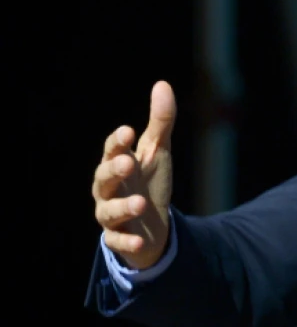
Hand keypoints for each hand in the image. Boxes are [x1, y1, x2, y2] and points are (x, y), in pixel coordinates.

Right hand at [92, 81, 175, 269]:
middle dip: (114, 170)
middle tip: (128, 163)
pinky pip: (118, 241)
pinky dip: (127, 242)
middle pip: (104, 178)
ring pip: (108, 211)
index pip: (112, 150)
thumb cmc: (149, 180)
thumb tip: (162, 84)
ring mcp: (110, 214)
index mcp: (117, 164)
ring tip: (140, 203)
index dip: (117, 142)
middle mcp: (108, 189)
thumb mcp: (158, 151)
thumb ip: (160, 121)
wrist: (151, 223)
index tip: (128, 131)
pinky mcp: (118, 238)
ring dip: (123, 207)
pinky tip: (140, 240)